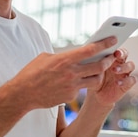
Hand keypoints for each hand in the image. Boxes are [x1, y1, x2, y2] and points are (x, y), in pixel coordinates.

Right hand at [4, 37, 120, 110]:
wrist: (23, 93)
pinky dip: (80, 85)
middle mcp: (71, 73)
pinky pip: (81, 89)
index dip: (105, 44)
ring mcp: (72, 86)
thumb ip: (62, 56)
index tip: (113, 40)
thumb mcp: (45, 57)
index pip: (91, 50)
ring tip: (99, 71)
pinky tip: (74, 83)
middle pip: (99, 66)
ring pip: (95, 80)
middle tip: (111, 57)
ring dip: (100, 75)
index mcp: (65, 59)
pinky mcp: (70, 97)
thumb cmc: (31, 72)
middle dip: (108, 61)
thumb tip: (72, 55)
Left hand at [86, 47, 135, 106]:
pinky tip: (118, 83)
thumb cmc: (94, 78)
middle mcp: (120, 63)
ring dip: (123, 67)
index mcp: (111, 57)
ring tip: (114, 70)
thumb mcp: (91, 69)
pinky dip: (126, 81)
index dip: (116, 47)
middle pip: (126, 54)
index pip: (116, 48)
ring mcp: (125, 73)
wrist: (96, 95)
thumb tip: (89, 52)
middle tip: (116, 54)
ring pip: (130, 66)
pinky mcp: (127, 84)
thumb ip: (93, 61)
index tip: (112, 48)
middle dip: (122, 53)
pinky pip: (131, 80)